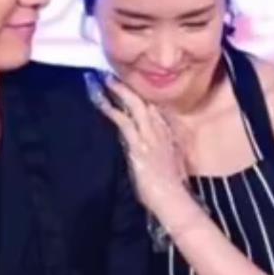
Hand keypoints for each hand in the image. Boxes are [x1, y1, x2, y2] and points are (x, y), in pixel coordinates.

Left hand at [97, 77, 188, 214]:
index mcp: (170, 136)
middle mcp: (161, 132)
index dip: (144, 95)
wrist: (173, 199)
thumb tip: (151, 150)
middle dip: (130, 87)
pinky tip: (101, 101)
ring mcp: (150, 137)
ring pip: (135, 106)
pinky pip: (124, 121)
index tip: (132, 85)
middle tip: (115, 75)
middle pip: (147, 102)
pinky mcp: (139, 145)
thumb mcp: (170, 165)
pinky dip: (111, 109)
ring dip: (119, 91)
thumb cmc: (170, 189)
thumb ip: (161, 152)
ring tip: (105, 80)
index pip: (156, 109)